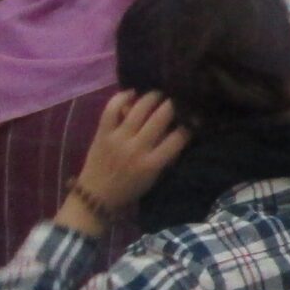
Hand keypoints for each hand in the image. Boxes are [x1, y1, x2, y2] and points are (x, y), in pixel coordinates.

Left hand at [73, 89, 190, 212]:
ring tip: (158, 95)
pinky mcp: (102, 132)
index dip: (189, 125)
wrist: (96, 196)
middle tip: (177, 100)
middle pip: (161, 117)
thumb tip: (179, 133)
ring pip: (139, 108)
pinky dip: (122, 96)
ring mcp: (118, 138)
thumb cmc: (129, 189)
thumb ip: (166, 156)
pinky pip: (111, 108)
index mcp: (152, 164)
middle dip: (174, 104)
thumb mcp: (154, 178)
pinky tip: (132, 93)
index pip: (178, 137)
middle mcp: (136, 148)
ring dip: (153, 97)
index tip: (193, 118)